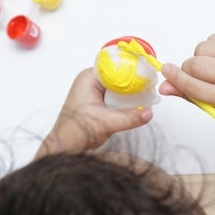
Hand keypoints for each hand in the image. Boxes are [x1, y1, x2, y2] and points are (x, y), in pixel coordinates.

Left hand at [35, 68, 152, 157]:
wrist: (64, 147)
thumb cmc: (73, 132)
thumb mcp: (105, 123)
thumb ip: (129, 117)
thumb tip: (148, 112)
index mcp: (88, 79)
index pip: (115, 67)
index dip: (132, 69)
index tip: (147, 74)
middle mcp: (91, 82)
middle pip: (119, 76)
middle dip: (134, 82)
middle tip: (150, 87)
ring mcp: (95, 92)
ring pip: (119, 87)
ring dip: (131, 93)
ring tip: (146, 96)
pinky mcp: (99, 102)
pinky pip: (117, 97)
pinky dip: (126, 101)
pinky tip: (137, 105)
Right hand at [159, 32, 214, 118]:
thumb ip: (189, 95)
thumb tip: (164, 86)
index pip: (195, 86)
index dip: (177, 78)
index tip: (165, 70)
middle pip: (196, 65)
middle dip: (188, 68)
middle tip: (196, 75)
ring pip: (202, 48)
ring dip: (201, 57)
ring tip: (214, 67)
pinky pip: (213, 38)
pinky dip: (211, 47)